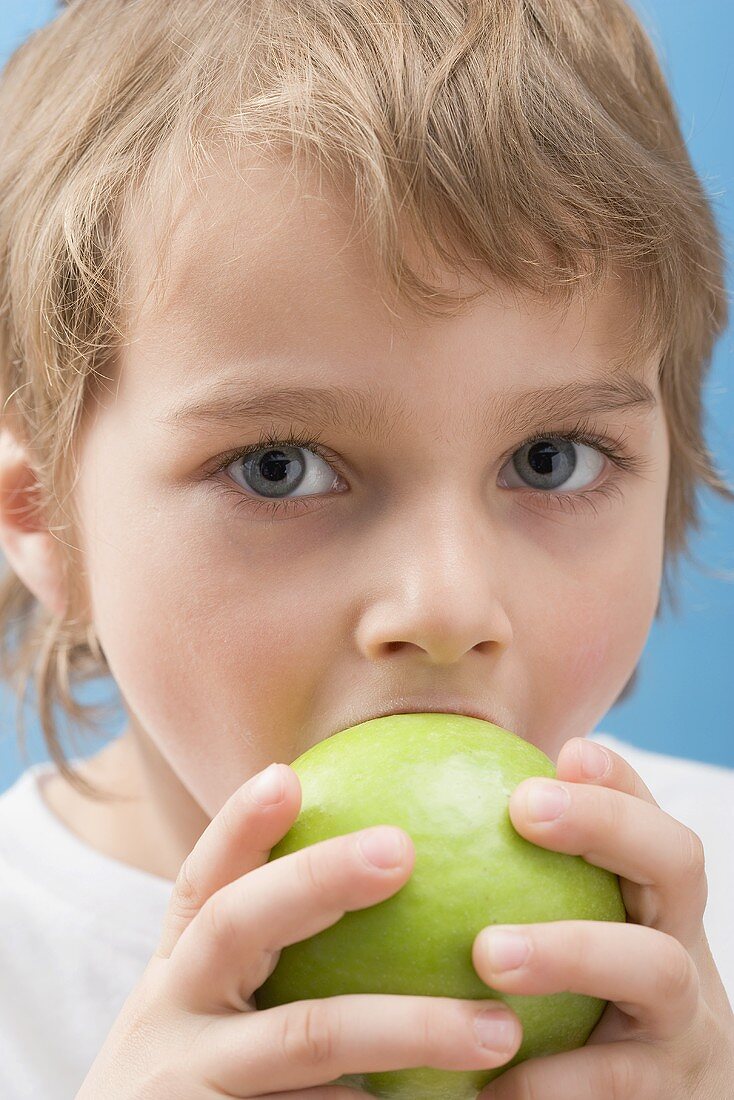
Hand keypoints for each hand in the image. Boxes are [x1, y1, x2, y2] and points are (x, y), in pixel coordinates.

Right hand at [76, 762, 523, 1097]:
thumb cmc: (214, 1090)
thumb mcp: (222, 1019)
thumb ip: (279, 959)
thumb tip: (399, 869)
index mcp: (177, 972)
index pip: (203, 881)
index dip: (237, 826)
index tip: (287, 774)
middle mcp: (168, 1015)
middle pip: (234, 922)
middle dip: (315, 875)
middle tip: (402, 848)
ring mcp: (185, 1082)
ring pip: (307, 1033)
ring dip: (410, 1025)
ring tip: (498, 1028)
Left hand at [471, 737, 733, 1097]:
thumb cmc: (570, 1015)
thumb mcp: (556, 937)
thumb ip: (495, 881)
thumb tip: (376, 815)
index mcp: (651, 903)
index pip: (644, 814)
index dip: (614, 780)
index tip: (560, 754)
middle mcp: (679, 946)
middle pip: (677, 864)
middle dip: (607, 822)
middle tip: (523, 808)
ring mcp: (684, 1024)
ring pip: (657, 969)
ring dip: (572, 950)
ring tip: (488, 952)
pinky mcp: (668, 1098)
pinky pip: (615, 1083)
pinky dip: (553, 1081)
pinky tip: (483, 1082)